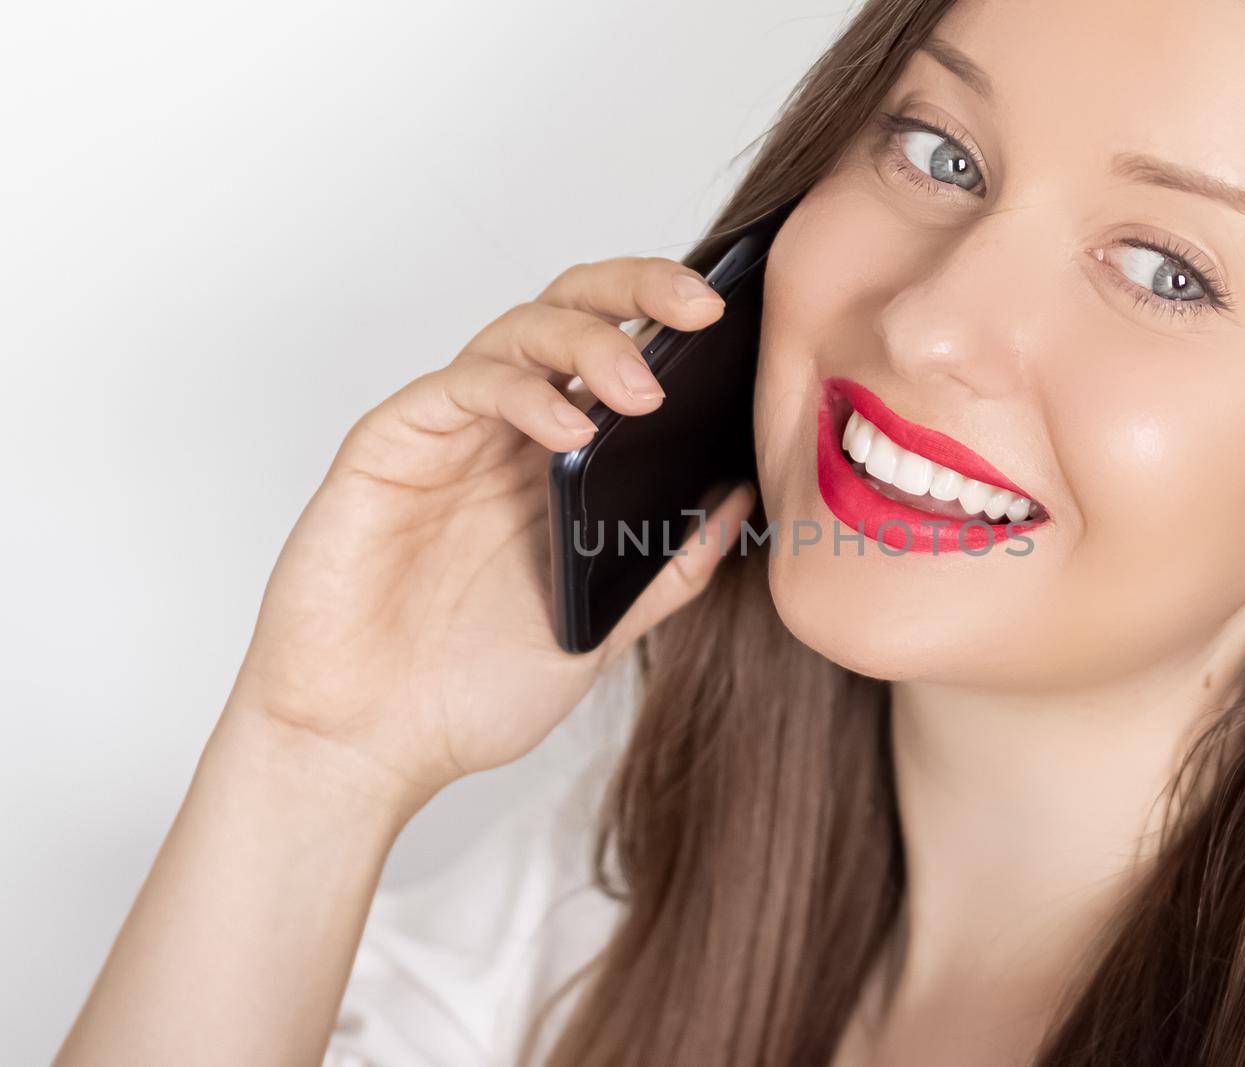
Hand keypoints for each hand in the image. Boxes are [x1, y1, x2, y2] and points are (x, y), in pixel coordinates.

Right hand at [225, 256, 753, 809]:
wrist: (365, 745)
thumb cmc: (467, 691)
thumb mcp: (602, 629)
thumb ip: (668, 567)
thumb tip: (741, 497)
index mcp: (557, 465)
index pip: (619, 355)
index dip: (670, 325)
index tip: (740, 324)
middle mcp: (504, 434)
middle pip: (569, 313)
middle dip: (637, 290)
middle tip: (702, 307)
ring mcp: (448, 436)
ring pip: (518, 334)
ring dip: (589, 342)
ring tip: (645, 390)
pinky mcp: (389, 446)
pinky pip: (459, 388)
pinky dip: (520, 395)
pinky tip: (569, 430)